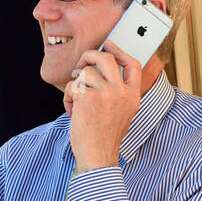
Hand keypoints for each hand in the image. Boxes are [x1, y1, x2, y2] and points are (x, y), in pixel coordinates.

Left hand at [64, 39, 142, 171]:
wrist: (98, 156)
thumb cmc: (106, 137)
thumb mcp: (123, 113)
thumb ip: (119, 93)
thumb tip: (103, 71)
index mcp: (132, 96)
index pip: (133, 65)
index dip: (120, 51)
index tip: (109, 45)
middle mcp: (121, 92)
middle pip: (106, 58)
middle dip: (90, 55)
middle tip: (81, 63)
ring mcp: (105, 93)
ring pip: (85, 73)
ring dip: (76, 86)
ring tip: (77, 103)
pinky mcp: (87, 97)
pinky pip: (72, 86)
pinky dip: (68, 98)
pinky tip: (73, 111)